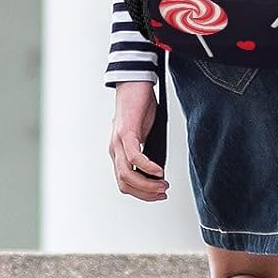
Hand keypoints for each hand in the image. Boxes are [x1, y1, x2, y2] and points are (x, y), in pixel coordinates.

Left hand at [110, 81, 167, 201]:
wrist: (134, 82)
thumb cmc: (140, 106)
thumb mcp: (144, 134)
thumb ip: (148, 151)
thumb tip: (159, 171)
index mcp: (119, 152)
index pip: (124, 182)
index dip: (141, 193)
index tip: (158, 194)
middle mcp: (115, 149)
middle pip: (124, 183)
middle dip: (145, 193)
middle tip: (162, 193)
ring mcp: (118, 141)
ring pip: (126, 174)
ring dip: (146, 184)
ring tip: (162, 185)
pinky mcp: (126, 132)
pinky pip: (134, 156)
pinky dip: (147, 167)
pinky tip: (159, 170)